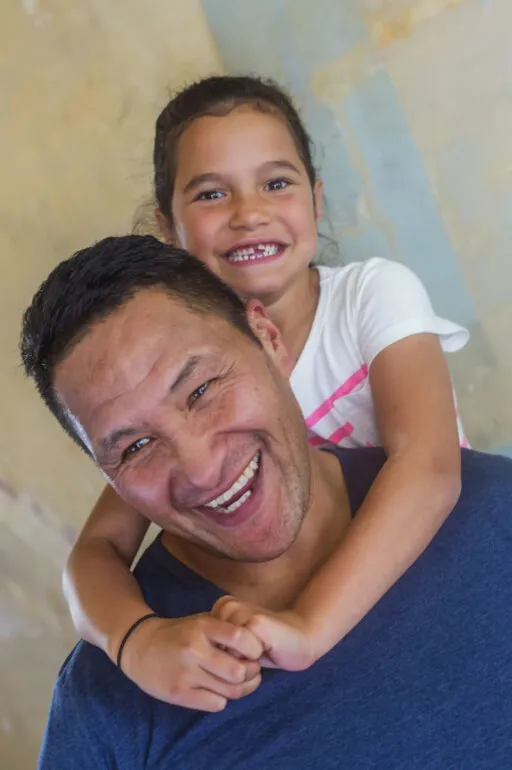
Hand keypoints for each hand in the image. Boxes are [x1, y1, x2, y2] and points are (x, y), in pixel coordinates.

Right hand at [119, 613, 263, 710]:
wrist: (140, 647)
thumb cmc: (179, 633)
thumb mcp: (201, 621)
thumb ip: (225, 629)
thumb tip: (256, 643)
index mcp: (202, 627)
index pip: (240, 637)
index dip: (254, 648)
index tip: (254, 652)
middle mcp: (194, 649)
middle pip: (239, 671)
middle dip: (251, 673)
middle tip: (251, 671)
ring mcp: (185, 673)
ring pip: (229, 691)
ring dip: (240, 689)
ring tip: (239, 682)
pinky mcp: (178, 693)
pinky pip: (215, 704)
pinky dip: (221, 699)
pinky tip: (217, 691)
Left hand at [212, 596, 317, 670]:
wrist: (299, 641)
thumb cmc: (267, 647)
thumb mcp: (236, 646)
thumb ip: (218, 644)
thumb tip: (198, 659)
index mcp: (221, 608)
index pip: (205, 645)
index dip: (224, 655)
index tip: (241, 649)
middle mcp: (228, 605)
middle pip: (213, 649)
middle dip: (231, 657)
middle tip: (252, 649)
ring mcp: (241, 610)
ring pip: (226, 651)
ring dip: (242, 658)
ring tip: (258, 648)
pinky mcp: (255, 620)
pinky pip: (241, 653)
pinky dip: (253, 658)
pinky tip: (267, 647)